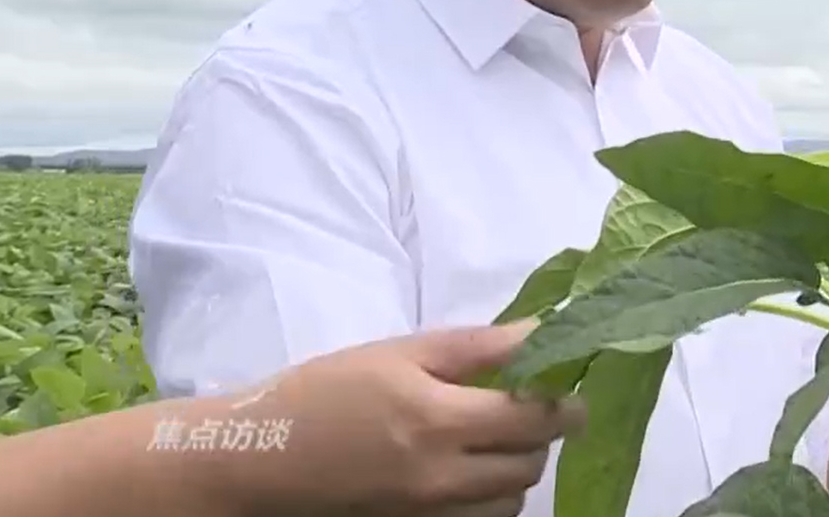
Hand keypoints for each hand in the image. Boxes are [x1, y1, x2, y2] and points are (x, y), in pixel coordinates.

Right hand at [225, 319, 585, 516]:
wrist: (256, 458)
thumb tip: (542, 331)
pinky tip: (469, 472)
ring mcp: (428, 514)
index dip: (565, 406)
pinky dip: (487, 499)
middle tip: (529, 412)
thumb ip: (476, 347)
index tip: (572, 392)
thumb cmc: (325, 392)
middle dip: (541, 438)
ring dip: (515, 473)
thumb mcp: (399, 353)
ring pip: (508, 503)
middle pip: (528, 466)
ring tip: (496, 443)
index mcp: (438, 421)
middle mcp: (441, 478)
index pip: (534, 420)